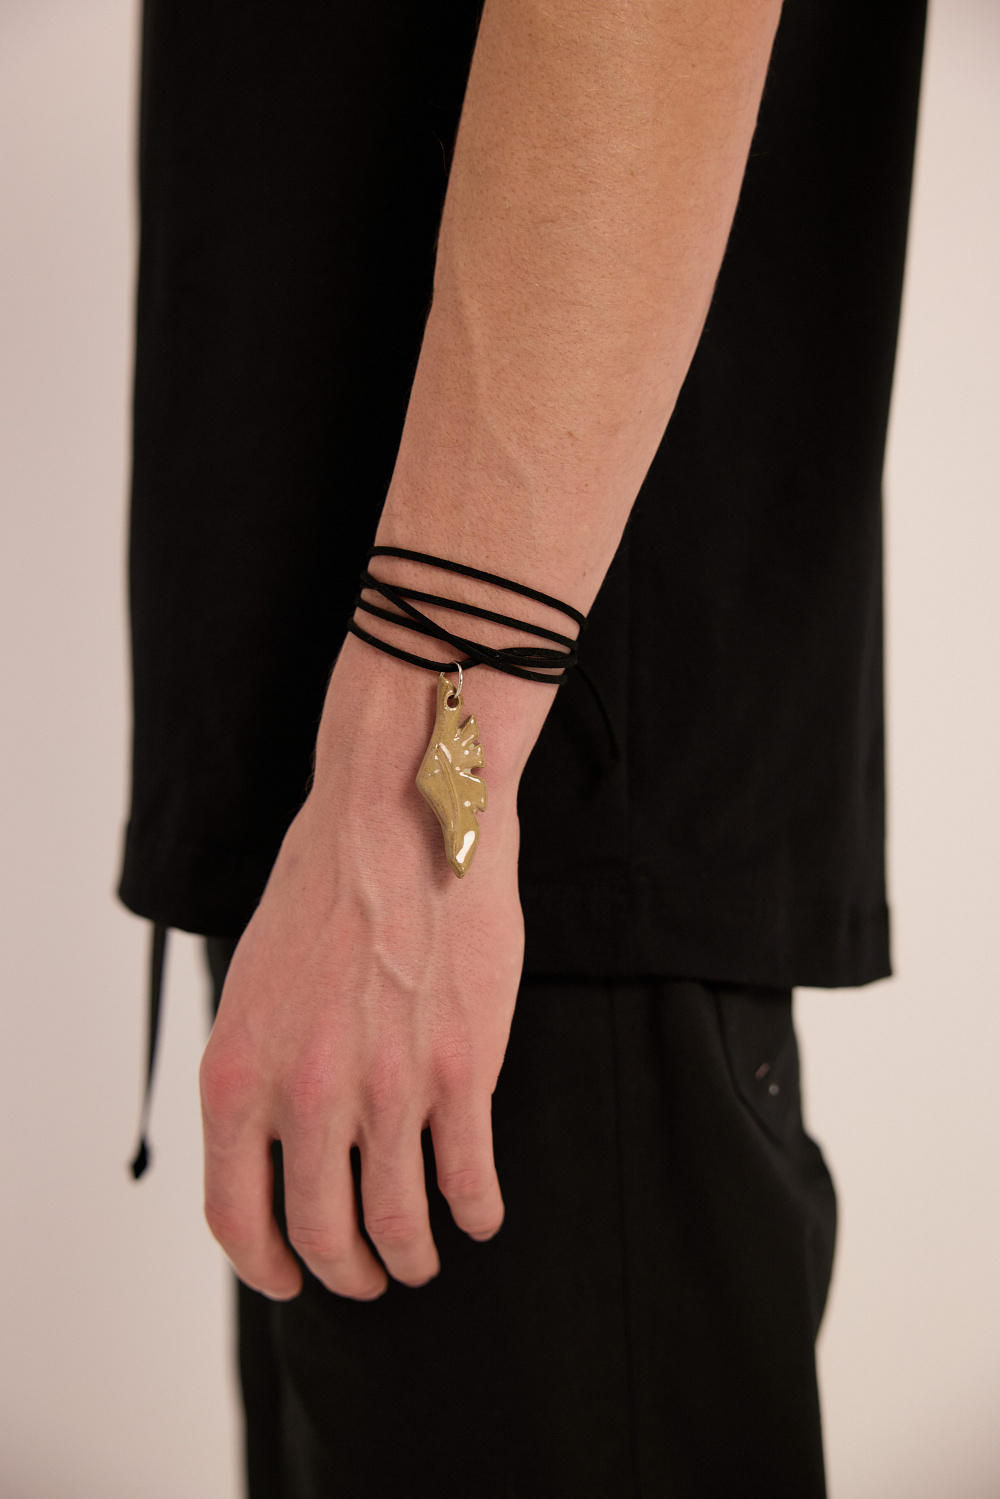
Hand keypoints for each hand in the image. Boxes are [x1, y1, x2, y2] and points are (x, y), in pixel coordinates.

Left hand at [199, 636, 537, 1298]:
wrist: (399, 815)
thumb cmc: (324, 888)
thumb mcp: (252, 984)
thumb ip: (259, 1073)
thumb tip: (276, 1151)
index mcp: (240, 1070)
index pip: (235, 1215)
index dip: (265, 1264)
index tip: (289, 1277)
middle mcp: (307, 1092)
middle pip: (323, 1234)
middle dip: (347, 1273)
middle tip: (367, 1277)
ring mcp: (389, 1086)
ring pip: (399, 1221)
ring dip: (413, 1255)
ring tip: (422, 1257)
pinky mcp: (463, 1069)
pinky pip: (470, 1178)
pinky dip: (476, 1212)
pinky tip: (479, 1215)